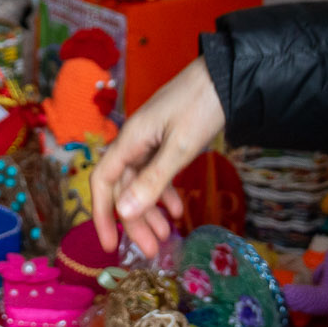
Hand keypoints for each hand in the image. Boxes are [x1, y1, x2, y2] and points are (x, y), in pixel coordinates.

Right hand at [90, 57, 225, 256]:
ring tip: (166, 237)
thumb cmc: (200, 106)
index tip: (109, 245)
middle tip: (151, 250)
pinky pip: (157, 172)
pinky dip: (165, 192)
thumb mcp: (180, 148)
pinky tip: (177, 209)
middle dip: (135, 221)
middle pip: (124, 187)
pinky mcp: (167, 139)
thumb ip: (153, 181)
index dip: (102, 214)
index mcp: (130, 139)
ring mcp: (150, 140)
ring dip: (151, 210)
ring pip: (141, 182)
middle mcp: (135, 141)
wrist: (226, 75)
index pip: (102, 181)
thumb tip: (123, 213)